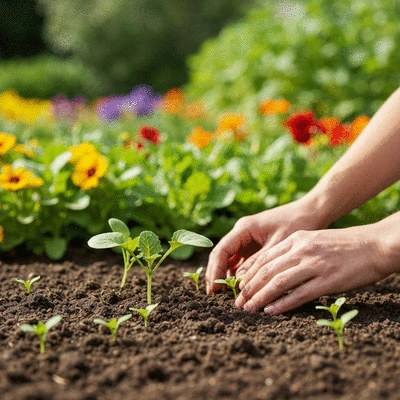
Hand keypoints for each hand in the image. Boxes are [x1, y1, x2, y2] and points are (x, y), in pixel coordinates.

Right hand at [205, 198, 321, 293]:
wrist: (310, 212)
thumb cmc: (296, 223)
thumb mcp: (278, 245)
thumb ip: (259, 262)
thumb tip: (240, 282)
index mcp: (244, 228)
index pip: (221, 250)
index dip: (215, 270)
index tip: (213, 289)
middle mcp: (241, 232)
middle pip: (221, 255)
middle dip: (216, 274)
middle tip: (213, 295)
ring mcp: (247, 238)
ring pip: (229, 258)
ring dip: (225, 274)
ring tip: (223, 295)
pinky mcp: (254, 244)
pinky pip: (241, 260)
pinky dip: (238, 272)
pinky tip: (238, 286)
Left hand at [235, 225, 389, 313]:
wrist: (374, 245)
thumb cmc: (344, 245)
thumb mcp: (314, 240)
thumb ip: (294, 250)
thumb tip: (274, 268)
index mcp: (297, 239)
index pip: (265, 257)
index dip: (249, 273)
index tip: (238, 286)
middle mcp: (302, 250)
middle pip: (267, 270)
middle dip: (249, 288)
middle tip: (238, 302)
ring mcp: (314, 264)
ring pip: (278, 282)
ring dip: (260, 298)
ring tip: (248, 309)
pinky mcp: (328, 280)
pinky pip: (299, 294)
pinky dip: (282, 304)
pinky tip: (270, 311)